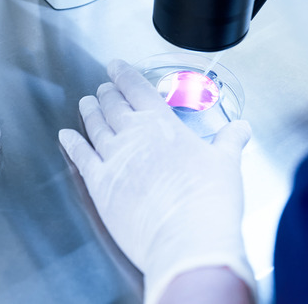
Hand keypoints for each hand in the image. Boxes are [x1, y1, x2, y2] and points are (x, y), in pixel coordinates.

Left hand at [58, 60, 254, 303]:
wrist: (187, 241)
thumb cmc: (209, 202)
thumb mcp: (227, 164)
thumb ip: (229, 142)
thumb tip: (241, 128)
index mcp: (162, 124)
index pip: (137, 89)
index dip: (124, 74)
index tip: (115, 66)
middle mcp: (133, 135)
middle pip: (113, 105)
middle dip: (107, 93)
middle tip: (103, 87)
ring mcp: (113, 158)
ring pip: (95, 126)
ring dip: (89, 112)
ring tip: (86, 103)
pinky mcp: (99, 184)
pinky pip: (80, 157)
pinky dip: (72, 143)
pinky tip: (66, 136)